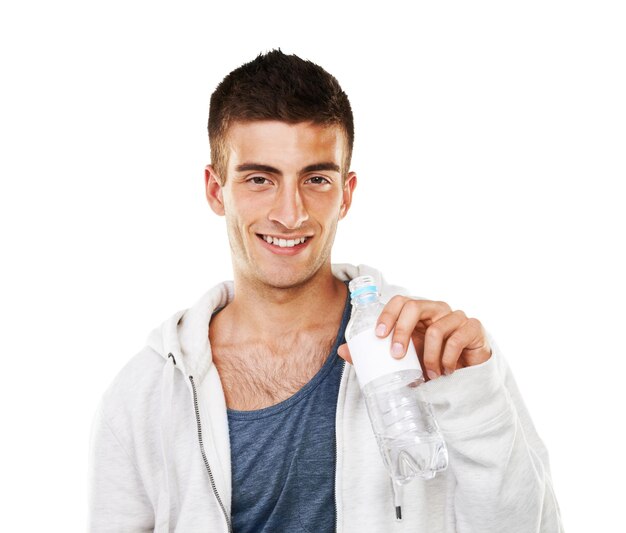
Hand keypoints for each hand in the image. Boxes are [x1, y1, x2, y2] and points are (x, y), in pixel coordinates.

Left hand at [337, 296, 491, 379]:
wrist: (466, 379)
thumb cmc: (431, 364)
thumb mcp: (403, 361)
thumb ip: (375, 355)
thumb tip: (342, 350)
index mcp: (418, 313)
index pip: (400, 301)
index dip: (387, 315)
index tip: (378, 337)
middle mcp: (436, 310)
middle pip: (414, 306)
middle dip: (402, 331)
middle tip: (397, 356)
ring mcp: (456, 317)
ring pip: (437, 329)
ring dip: (429, 356)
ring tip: (429, 374)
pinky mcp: (473, 328)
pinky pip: (456, 339)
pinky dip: (447, 359)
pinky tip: (445, 372)